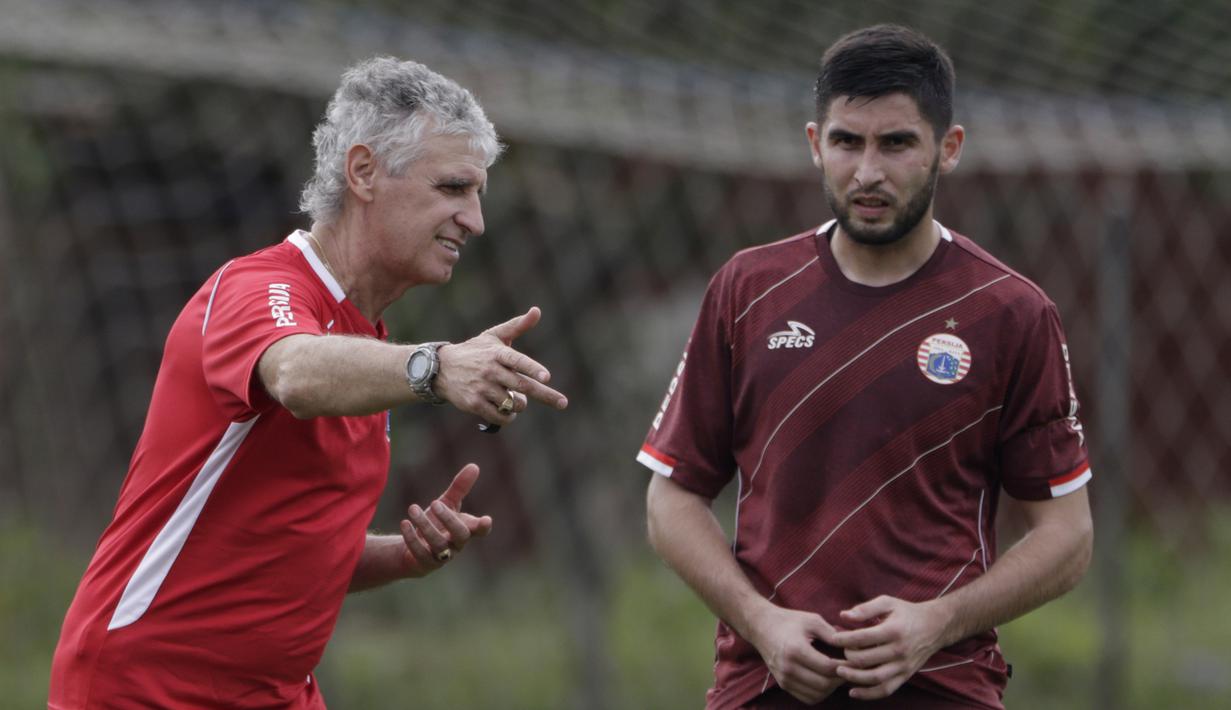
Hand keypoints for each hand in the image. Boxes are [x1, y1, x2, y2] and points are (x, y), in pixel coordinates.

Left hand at [398, 463, 492, 576]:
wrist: (414, 549)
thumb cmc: (436, 524)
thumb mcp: (447, 503)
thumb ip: (460, 488)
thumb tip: (474, 466)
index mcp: (466, 529)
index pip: (480, 530)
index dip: (483, 527)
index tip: (486, 520)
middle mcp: (457, 544)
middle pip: (461, 535)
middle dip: (448, 519)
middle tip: (434, 503)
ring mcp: (442, 556)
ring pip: (438, 544)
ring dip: (425, 525)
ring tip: (412, 508)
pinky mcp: (425, 563)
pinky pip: (421, 553)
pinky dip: (412, 539)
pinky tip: (405, 523)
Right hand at [434, 306, 568, 425]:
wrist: (441, 369)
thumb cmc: (475, 351)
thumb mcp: (494, 336)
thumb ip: (517, 325)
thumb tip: (537, 310)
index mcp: (497, 353)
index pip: (518, 361)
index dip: (533, 369)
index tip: (547, 377)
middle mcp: (490, 370)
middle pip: (522, 385)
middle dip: (545, 395)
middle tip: (563, 403)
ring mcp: (482, 388)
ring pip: (513, 403)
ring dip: (519, 404)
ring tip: (512, 397)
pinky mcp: (474, 403)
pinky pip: (500, 416)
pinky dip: (508, 416)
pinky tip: (505, 410)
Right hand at [746, 604, 844, 704]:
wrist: (761, 626)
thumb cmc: (788, 620)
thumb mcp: (812, 620)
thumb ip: (832, 634)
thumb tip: (853, 646)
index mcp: (796, 650)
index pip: (828, 667)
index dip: (845, 666)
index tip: (854, 660)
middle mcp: (788, 668)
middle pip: (824, 684)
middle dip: (841, 678)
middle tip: (850, 669)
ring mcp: (784, 678)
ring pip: (817, 695)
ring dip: (832, 688)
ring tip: (838, 675)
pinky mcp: (783, 684)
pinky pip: (807, 698)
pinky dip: (820, 693)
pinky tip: (825, 681)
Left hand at [831, 595, 948, 699]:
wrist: (935, 626)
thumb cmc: (907, 612)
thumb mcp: (888, 603)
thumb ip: (865, 609)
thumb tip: (843, 616)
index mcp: (893, 630)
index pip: (862, 638)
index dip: (843, 639)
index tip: (833, 638)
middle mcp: (899, 650)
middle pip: (866, 659)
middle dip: (847, 656)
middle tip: (840, 651)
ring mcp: (903, 666)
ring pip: (874, 678)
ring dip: (853, 677)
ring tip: (839, 671)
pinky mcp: (905, 676)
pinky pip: (886, 689)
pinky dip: (868, 694)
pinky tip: (853, 691)